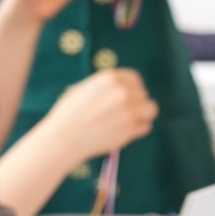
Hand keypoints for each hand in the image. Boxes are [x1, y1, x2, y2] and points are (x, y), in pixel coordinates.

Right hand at [38, 68, 157, 158]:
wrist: (64, 137)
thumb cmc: (69, 113)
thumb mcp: (85, 88)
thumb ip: (106, 86)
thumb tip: (121, 87)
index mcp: (111, 78)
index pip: (135, 78)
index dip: (133, 87)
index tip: (129, 95)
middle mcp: (123, 92)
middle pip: (143, 94)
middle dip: (136, 102)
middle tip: (124, 112)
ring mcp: (129, 111)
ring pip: (151, 109)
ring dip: (143, 114)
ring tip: (131, 120)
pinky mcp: (130, 129)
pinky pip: (146, 127)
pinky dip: (138, 129)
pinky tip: (125, 131)